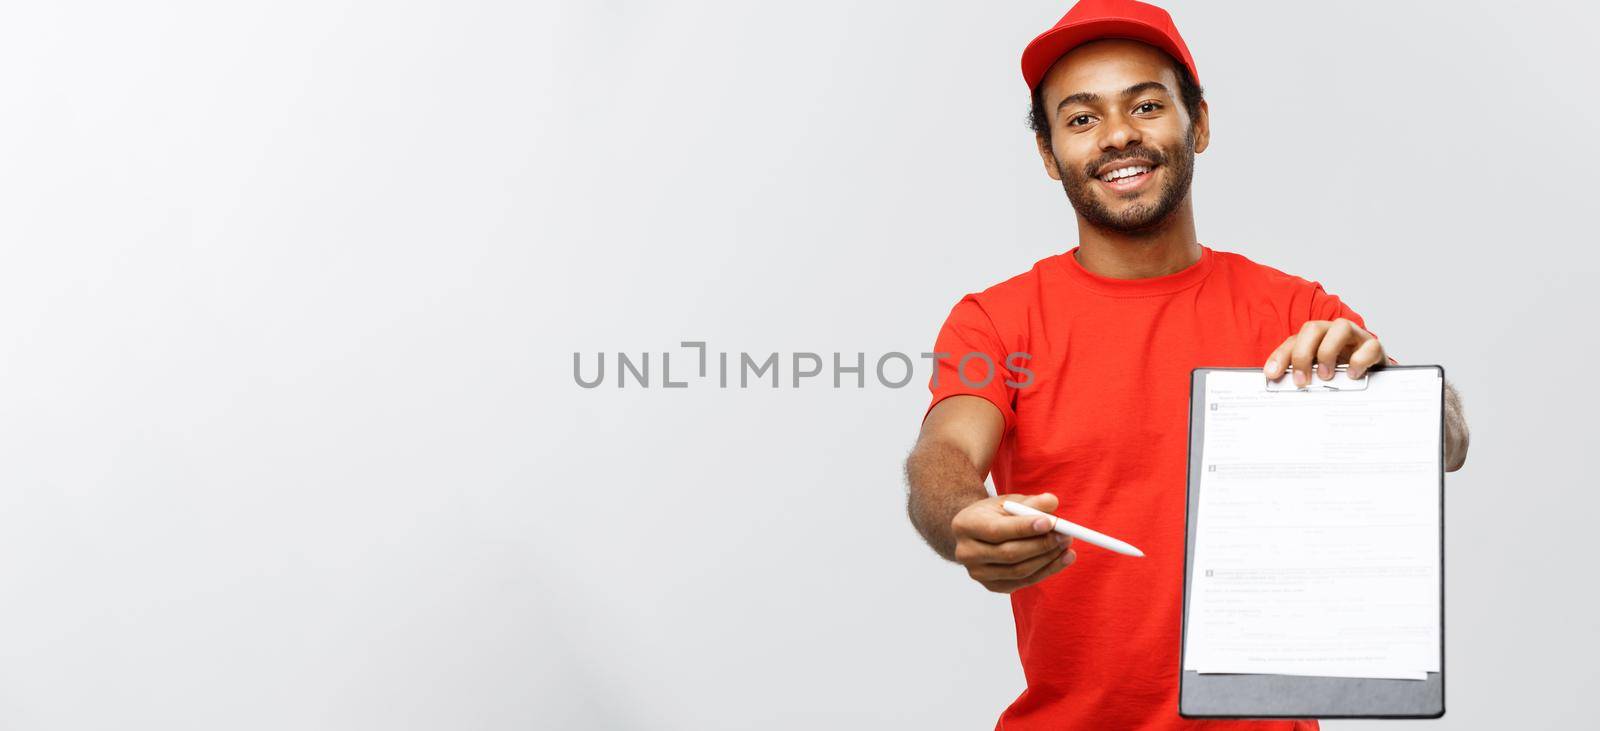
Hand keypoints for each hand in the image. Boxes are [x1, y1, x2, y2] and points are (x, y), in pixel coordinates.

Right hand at [950, 493, 1075, 593]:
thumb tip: (1052, 503)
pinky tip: (1062, 559)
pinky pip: (1024, 582)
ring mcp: (978, 573)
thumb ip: (1030, 502)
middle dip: (1041, 545)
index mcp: (965, 525)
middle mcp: (966, 553)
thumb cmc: (994, 515)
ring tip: (1067, 545)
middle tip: (1065, 535)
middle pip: (1008, 554)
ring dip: (1048, 559)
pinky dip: (1046, 571)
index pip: (996, 531)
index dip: (1024, 528)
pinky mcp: (992, 586)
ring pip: (1019, 571)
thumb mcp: (1008, 501)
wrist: (977, 535)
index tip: (1050, 522)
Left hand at [1262, 318, 1385, 385]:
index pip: (1293, 341)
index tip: (1272, 374)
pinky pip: (1370, 345)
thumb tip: (1279, 385)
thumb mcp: (1317, 375)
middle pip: (1313, 329)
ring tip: (1325, 375)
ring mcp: (1355, 337)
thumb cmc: (1342, 373)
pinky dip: (1359, 359)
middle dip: (1302, 354)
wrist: (1373, 377)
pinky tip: (1352, 374)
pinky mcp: (1374, 348)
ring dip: (1328, 352)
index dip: (1280, 356)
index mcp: (1316, 339)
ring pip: (1341, 327)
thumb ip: (1301, 376)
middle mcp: (1333, 333)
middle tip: (1301, 380)